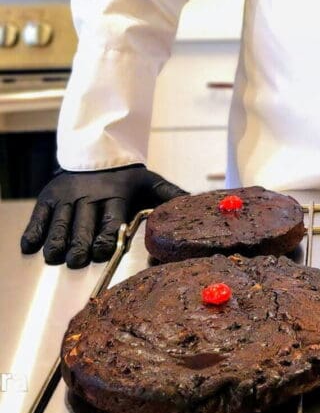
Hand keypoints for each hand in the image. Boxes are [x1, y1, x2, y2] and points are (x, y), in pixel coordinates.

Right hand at [20, 165, 185, 268]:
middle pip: (83, 224)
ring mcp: (67, 196)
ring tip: (56, 257)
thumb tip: (195, 202)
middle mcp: (90, 195)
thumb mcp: (149, 182)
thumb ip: (170, 194)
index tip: (103, 251)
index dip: (106, 236)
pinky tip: (31, 245)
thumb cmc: (125, 178)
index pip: (111, 218)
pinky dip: (34, 230)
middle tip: (77, 260)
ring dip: (57, 241)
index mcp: (117, 194)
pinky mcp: (48, 197)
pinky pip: (39, 215)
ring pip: (60, 222)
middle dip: (80, 243)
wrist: (98, 152)